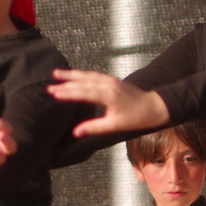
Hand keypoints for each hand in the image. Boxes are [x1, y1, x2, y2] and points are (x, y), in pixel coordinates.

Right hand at [48, 69, 169, 138]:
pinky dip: (82, 74)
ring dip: (72, 75)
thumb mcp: (115, 125)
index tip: (54, 93)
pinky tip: (76, 75)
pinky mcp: (113, 80)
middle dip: (65, 83)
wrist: (156, 107)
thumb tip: (76, 132)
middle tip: (49, 85)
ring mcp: (111, 80)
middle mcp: (108, 84)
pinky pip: (94, 75)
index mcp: (108, 95)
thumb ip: (94, 127)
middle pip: (83, 81)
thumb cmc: (137, 118)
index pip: (83, 92)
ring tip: (56, 73)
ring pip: (88, 75)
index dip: (68, 93)